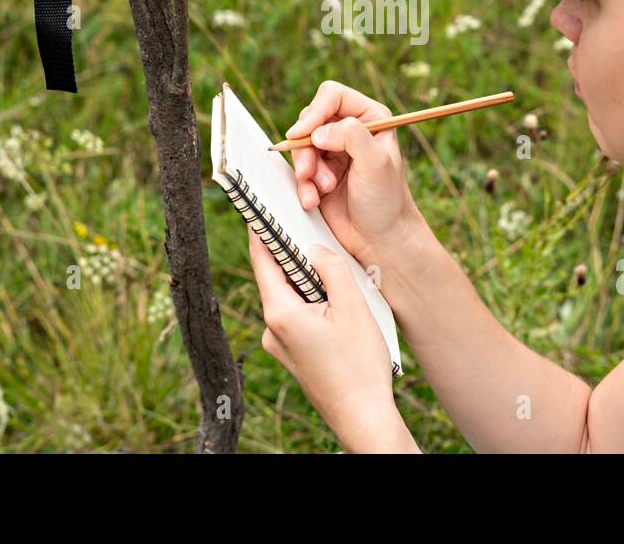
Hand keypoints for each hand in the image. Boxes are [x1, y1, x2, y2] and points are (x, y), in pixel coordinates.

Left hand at [247, 224, 416, 451]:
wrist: (363, 418)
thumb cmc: (359, 366)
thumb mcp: (353, 307)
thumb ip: (331, 269)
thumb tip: (316, 249)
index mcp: (280, 312)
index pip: (262, 259)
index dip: (261, 230)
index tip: (260, 205)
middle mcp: (271, 329)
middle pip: (276, 277)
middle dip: (294, 256)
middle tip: (313, 232)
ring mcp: (279, 345)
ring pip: (289, 298)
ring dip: (308, 283)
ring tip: (337, 276)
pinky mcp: (291, 355)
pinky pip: (296, 317)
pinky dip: (312, 304)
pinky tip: (337, 307)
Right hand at [287, 80, 424, 266]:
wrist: (380, 240)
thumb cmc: (386, 201)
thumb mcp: (375, 164)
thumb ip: (351, 137)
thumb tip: (318, 131)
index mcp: (371, 117)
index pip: (332, 96)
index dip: (314, 112)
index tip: (302, 134)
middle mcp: (350, 130)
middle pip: (310, 119)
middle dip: (306, 147)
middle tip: (309, 172)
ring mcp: (332, 152)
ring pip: (300, 145)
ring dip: (305, 169)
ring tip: (321, 190)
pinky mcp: (318, 174)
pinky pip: (298, 169)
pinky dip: (302, 185)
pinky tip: (313, 201)